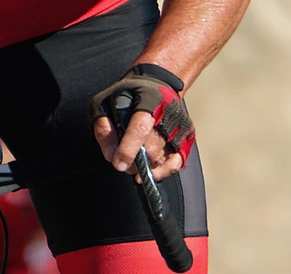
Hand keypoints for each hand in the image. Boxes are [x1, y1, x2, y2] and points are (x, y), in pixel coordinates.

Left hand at [89, 67, 195, 181]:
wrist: (159, 84)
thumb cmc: (131, 94)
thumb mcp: (107, 100)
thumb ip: (104, 126)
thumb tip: (110, 155)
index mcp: (149, 100)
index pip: (140, 129)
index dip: (128, 149)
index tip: (118, 163)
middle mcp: (168, 115)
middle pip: (150, 150)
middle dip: (133, 162)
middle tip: (123, 161)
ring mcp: (180, 128)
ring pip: (160, 159)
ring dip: (144, 166)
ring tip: (135, 160)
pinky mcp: (186, 139)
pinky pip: (176, 163)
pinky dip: (163, 171)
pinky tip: (152, 173)